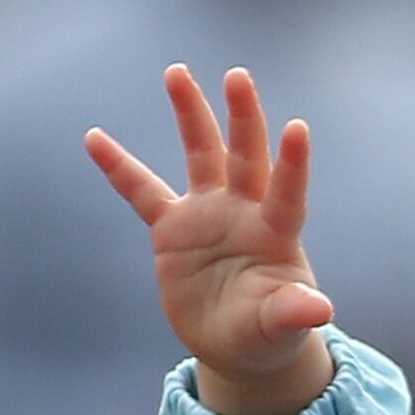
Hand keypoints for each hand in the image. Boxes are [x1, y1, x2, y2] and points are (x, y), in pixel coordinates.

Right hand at [86, 63, 336, 414]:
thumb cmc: (268, 334)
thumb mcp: (279, 328)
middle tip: (238, 76)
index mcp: (276, 235)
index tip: (297, 128)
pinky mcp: (173, 228)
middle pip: (245, 155)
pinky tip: (94, 137)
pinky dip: (119, 167)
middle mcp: (244, 212)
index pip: (286, 193)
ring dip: (191, 114)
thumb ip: (293, 312)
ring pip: (200, 154)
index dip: (293, 164)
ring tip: (177, 73)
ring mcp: (208, 214)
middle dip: (242, 117)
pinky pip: (141, 191)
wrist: (235, 342)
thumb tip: (320, 310)